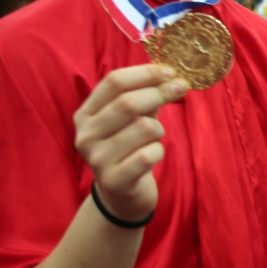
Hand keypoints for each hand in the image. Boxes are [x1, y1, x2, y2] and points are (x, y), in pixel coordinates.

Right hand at [73, 64, 188, 221]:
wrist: (122, 196)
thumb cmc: (129, 149)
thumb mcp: (132, 120)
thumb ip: (145, 97)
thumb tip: (170, 75)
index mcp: (86, 115)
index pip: (113, 82)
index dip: (145, 73)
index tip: (170, 71)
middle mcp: (86, 135)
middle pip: (127, 103)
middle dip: (159, 92)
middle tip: (180, 88)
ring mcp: (97, 159)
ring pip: (143, 128)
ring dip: (159, 129)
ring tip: (153, 139)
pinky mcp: (114, 180)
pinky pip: (149, 154)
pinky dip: (159, 151)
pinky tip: (152, 156)